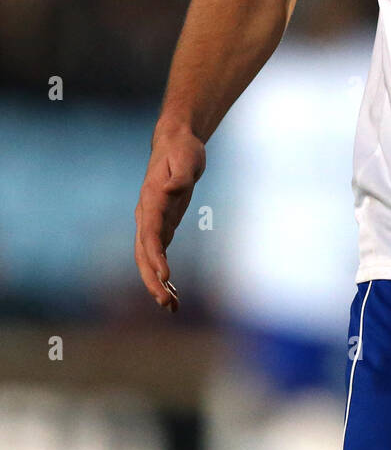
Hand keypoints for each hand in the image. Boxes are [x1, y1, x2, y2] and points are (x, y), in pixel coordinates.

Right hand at [133, 127, 205, 311]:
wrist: (174, 143)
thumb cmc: (183, 149)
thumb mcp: (187, 158)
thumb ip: (180, 175)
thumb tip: (172, 189)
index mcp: (152, 200)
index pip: (151, 233)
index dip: (156, 255)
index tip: (165, 275)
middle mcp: (146, 215)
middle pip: (144, 253)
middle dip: (153, 280)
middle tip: (166, 303)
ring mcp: (152, 222)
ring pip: (148, 258)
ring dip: (157, 283)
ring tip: (172, 306)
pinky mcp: (161, 225)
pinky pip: (158, 254)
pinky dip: (163, 274)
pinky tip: (173, 291)